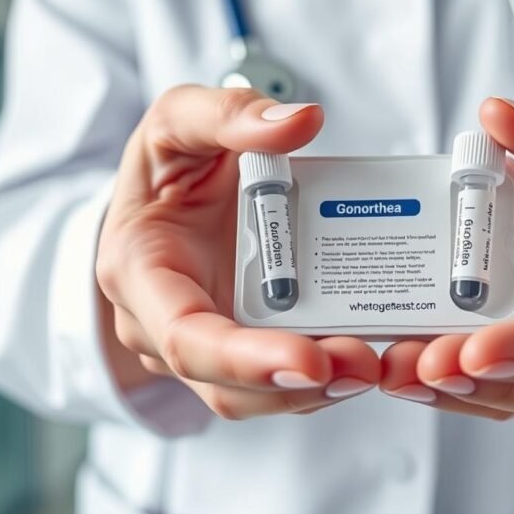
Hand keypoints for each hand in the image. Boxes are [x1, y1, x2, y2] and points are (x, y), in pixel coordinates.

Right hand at [96, 86, 378, 419]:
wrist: (160, 199)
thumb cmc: (164, 167)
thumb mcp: (179, 122)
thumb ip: (229, 115)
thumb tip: (300, 120)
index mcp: (139, 272)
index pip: (185, 337)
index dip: (245, 360)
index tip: (309, 361)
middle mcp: (163, 327)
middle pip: (226, 386)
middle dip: (296, 386)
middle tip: (364, 366)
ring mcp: (203, 350)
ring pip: (259, 397)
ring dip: (319, 391)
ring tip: (374, 364)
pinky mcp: (240, 353)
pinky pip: (280, 381)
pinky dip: (323, 377)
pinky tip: (366, 357)